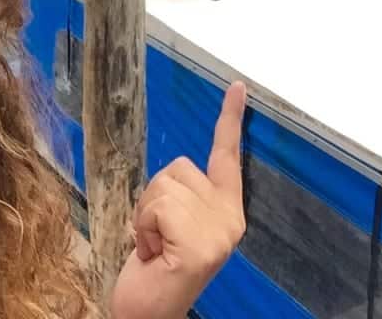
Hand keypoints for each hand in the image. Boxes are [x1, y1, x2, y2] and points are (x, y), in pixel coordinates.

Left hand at [110, 81, 246, 318]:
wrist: (148, 314)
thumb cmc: (154, 270)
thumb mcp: (171, 226)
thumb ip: (182, 198)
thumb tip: (176, 174)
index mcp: (225, 211)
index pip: (227, 157)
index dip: (231, 119)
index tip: (237, 86)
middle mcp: (230, 219)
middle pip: (176, 167)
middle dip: (153, 196)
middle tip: (156, 237)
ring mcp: (219, 232)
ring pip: (164, 184)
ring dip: (145, 214)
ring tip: (154, 247)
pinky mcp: (202, 245)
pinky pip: (158, 206)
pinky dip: (144, 227)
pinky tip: (153, 255)